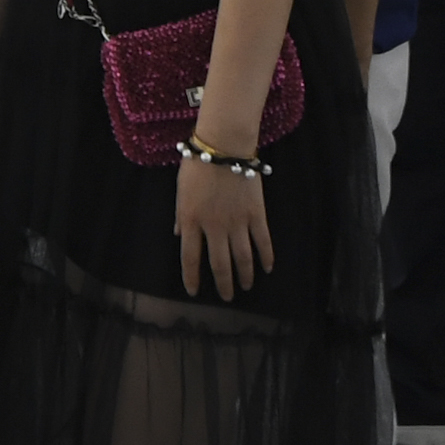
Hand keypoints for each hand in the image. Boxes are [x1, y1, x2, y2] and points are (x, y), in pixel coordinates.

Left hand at [175, 154, 274, 300]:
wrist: (223, 146)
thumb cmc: (196, 164)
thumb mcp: (180, 190)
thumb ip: (180, 215)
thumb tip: (177, 235)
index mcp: (190, 220)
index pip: (190, 257)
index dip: (192, 277)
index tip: (194, 292)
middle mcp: (213, 227)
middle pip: (219, 264)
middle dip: (223, 284)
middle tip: (227, 297)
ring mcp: (237, 222)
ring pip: (243, 258)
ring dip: (245, 276)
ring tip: (246, 286)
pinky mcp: (256, 215)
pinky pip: (263, 242)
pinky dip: (266, 257)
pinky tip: (266, 268)